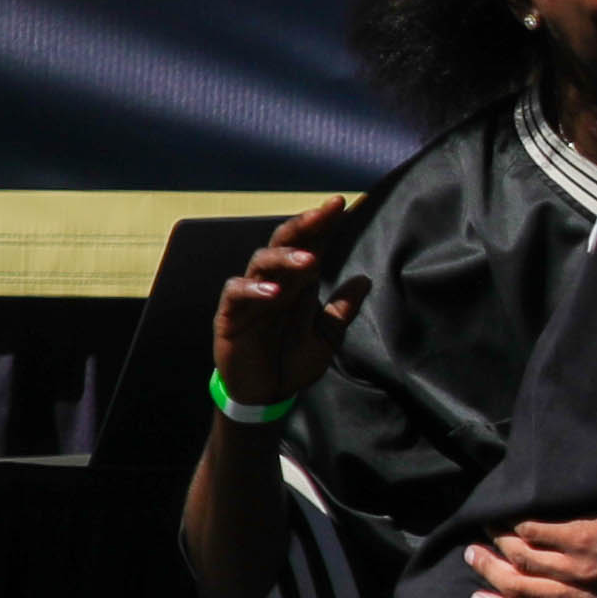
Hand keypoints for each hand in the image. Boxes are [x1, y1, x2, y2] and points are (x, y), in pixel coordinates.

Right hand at [212, 193, 366, 413]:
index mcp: (298, 284)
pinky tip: (272, 290)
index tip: (344, 204)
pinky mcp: (230, 315)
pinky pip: (236, 293)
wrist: (266, 393)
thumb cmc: (292, 360)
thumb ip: (343, 309)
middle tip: (326, 212)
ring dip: (285, 258)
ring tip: (309, 260)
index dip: (324, 225)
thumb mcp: (327, 336)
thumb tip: (366, 280)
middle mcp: (274, 282)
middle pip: (285, 243)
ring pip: (261, 262)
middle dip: (305, 225)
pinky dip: (252, 288)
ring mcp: (250, 296)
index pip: (311, 245)